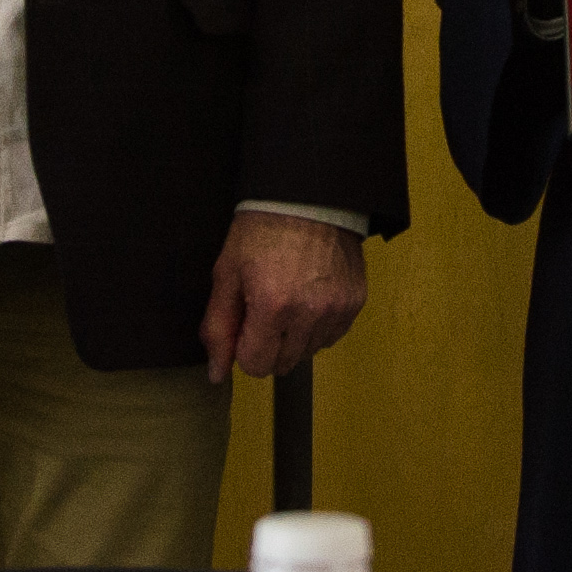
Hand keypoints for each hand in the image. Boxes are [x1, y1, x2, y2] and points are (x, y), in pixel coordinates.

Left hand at [204, 210, 369, 381]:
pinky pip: (332, 336)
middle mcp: (309, 312)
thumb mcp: (227, 274)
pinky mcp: (355, 302)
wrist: (308, 198)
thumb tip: (216, 373)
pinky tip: (309, 298)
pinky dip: (318, 326)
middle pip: (283, 364)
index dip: (244, 347)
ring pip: (309, 352)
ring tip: (290, 299)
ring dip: (294, 337)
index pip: (256, 366)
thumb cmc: (262, 231)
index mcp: (272, 305)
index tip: (245, 323)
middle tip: (265, 309)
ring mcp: (337, 308)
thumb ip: (218, 327)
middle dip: (268, 345)